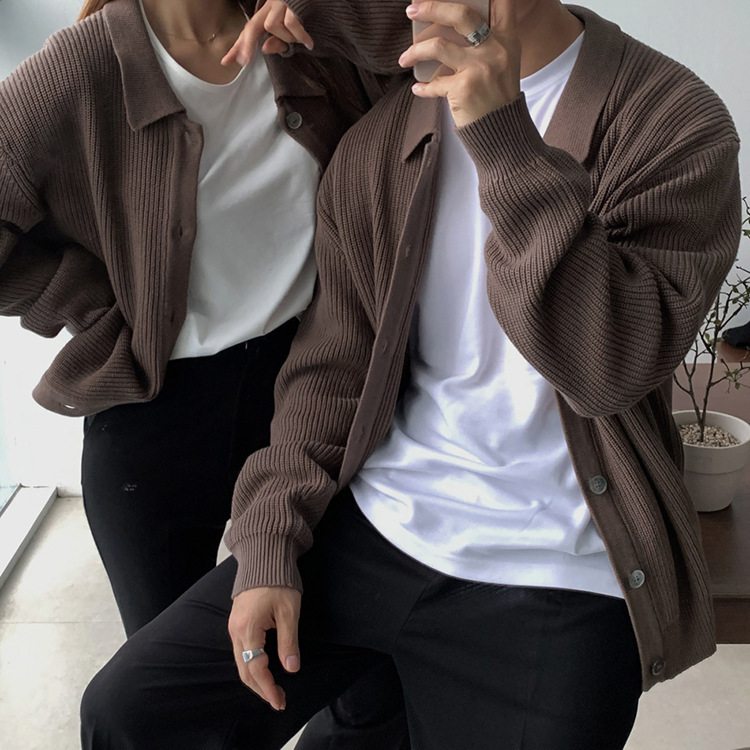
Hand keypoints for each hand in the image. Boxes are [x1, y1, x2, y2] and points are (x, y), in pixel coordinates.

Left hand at [222, 1, 312, 66]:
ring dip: (287, 38)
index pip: (249, 30)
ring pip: (273, 26)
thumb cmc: (308, 15)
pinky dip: (299, 36)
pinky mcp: (293, 3)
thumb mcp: (292, 33)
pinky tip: (308, 43)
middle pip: (253, 26)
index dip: (238, 46)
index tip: (226, 61)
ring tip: (302, 41)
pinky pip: (291, 24)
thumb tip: (264, 48)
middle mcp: (271, 5)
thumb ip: (278, 42)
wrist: (322, 2)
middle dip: (247, 44)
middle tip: (244, 61)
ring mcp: (281, 2)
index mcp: (268, 12)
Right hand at [228, 586, 301, 710]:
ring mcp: (234, 627)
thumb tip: (291, 668)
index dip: (268, 688)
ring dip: (255, 679)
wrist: (264, 557)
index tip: (280, 701)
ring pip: (241, 662)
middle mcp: (236, 631)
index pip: (256, 669)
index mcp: (248, 630)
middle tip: (278, 701)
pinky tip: (263, 670)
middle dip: (261, 689)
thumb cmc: (278, 581)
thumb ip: (288, 642)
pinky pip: (241, 652)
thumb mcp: (289, 612)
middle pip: (244, 671)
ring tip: (273, 690)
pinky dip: (251, 666)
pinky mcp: (237, 622)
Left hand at [398, 0, 520, 126]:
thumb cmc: (498, 98)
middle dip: (431, 8)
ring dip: (415, 52)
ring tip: (404, 58)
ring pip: (438, 46)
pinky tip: (418, 89)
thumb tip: (449, 26)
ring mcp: (478, 68)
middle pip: (460, 15)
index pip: (501, 3)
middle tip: (412, 10)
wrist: (502, 133)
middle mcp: (494, 49)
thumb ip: (487, 43)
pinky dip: (423, 88)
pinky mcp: (462, 88)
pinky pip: (434, 83)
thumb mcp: (503, 64)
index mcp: (506, 39)